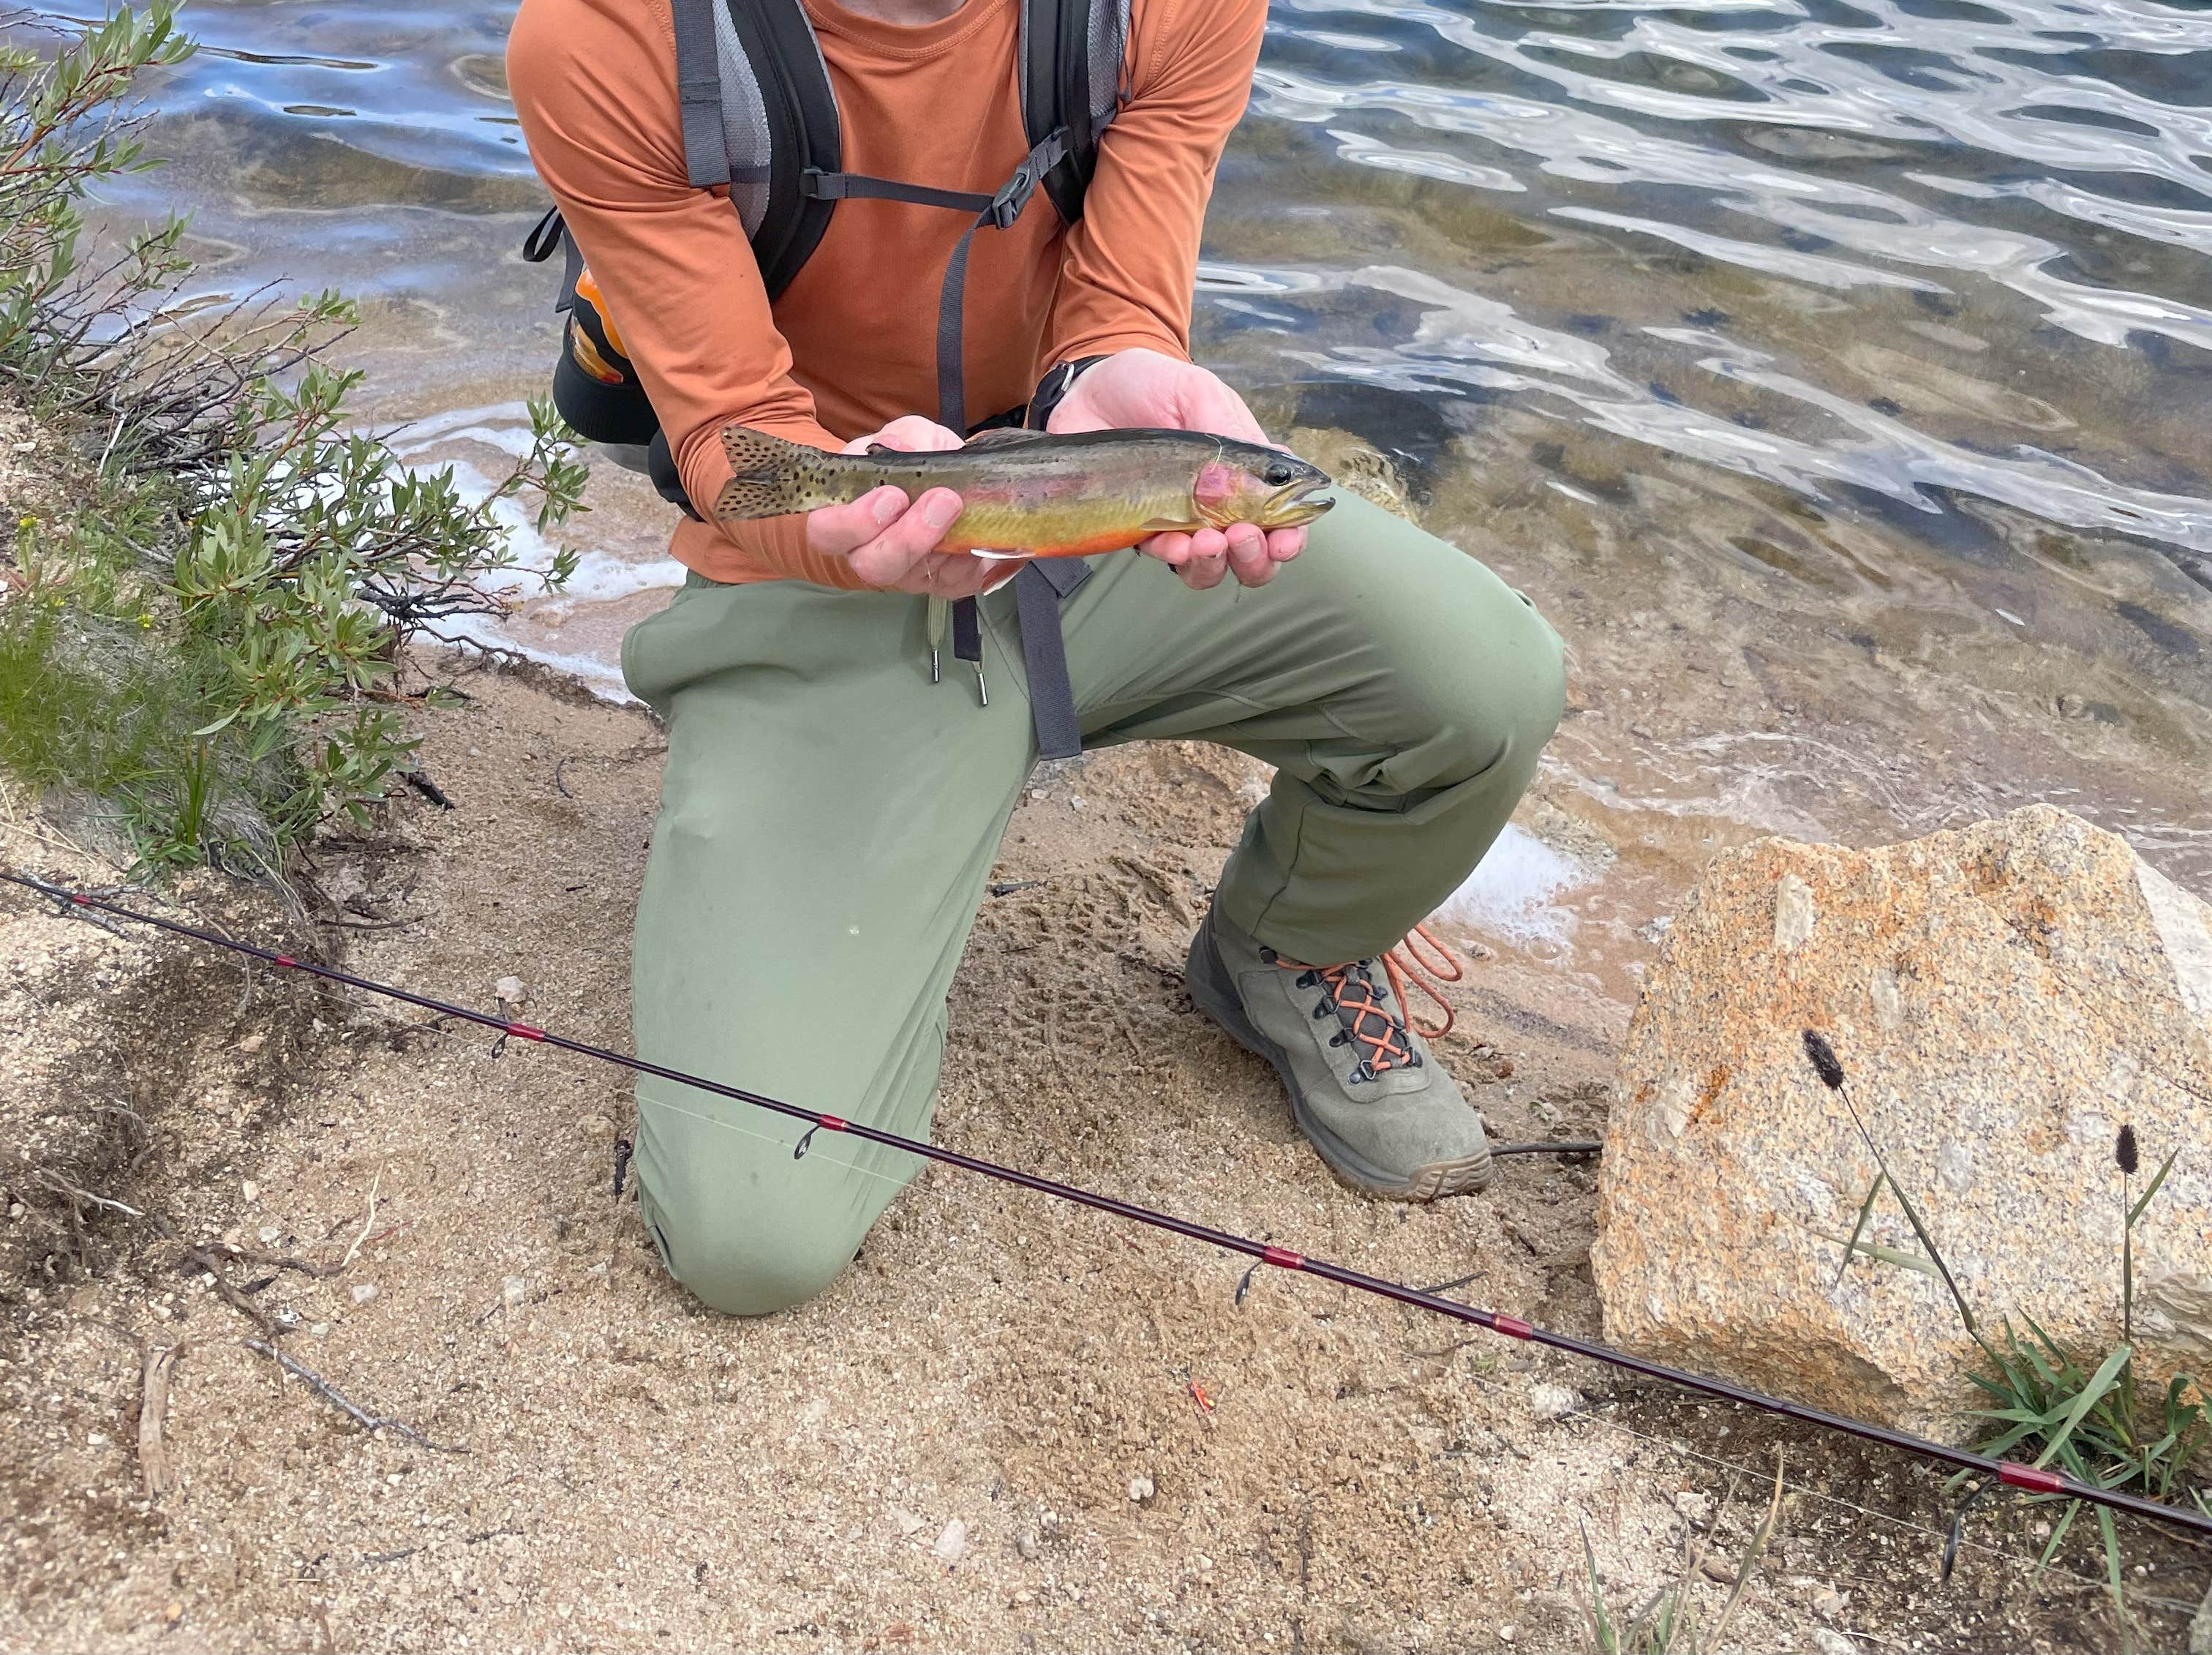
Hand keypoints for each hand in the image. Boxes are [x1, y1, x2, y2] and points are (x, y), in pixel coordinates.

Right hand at [803, 415, 1011, 597]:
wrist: (954, 485)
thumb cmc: (915, 462)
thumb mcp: (910, 436)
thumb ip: (906, 437)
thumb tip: (902, 447)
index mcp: (845, 517)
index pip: (826, 532)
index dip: (853, 521)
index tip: (892, 494)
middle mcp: (871, 553)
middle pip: (873, 565)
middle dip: (906, 536)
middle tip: (941, 500)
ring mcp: (909, 573)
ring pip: (916, 577)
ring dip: (941, 544)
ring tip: (958, 506)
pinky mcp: (945, 582)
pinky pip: (959, 579)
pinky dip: (974, 557)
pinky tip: (982, 532)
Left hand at [1046, 347, 1307, 589]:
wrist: (1090, 389)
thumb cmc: (1152, 384)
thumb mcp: (1197, 391)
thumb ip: (1227, 428)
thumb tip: (1259, 472)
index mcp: (1246, 472)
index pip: (1281, 518)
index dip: (1289, 538)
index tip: (1283, 541)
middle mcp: (1219, 505)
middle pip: (1253, 556)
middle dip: (1254, 558)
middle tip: (1241, 535)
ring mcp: (1181, 521)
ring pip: (1211, 568)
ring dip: (1214, 563)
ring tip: (1206, 541)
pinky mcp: (1143, 529)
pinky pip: (1164, 558)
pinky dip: (1173, 558)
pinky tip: (1171, 544)